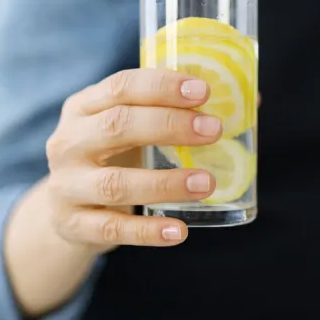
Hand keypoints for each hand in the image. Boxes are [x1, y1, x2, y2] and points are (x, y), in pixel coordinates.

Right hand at [45, 68, 222, 252]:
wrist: (68, 210)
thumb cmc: (114, 157)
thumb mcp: (132, 128)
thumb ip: (179, 112)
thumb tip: (253, 100)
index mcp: (83, 106)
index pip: (121, 86)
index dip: (162, 86)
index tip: (203, 91)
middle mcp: (68, 142)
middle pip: (117, 126)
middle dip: (169, 125)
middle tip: (214, 130)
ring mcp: (66, 185)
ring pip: (115, 184)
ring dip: (165, 183)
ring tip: (207, 183)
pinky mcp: (74, 225)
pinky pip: (113, 229)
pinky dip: (148, 232)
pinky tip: (180, 231)